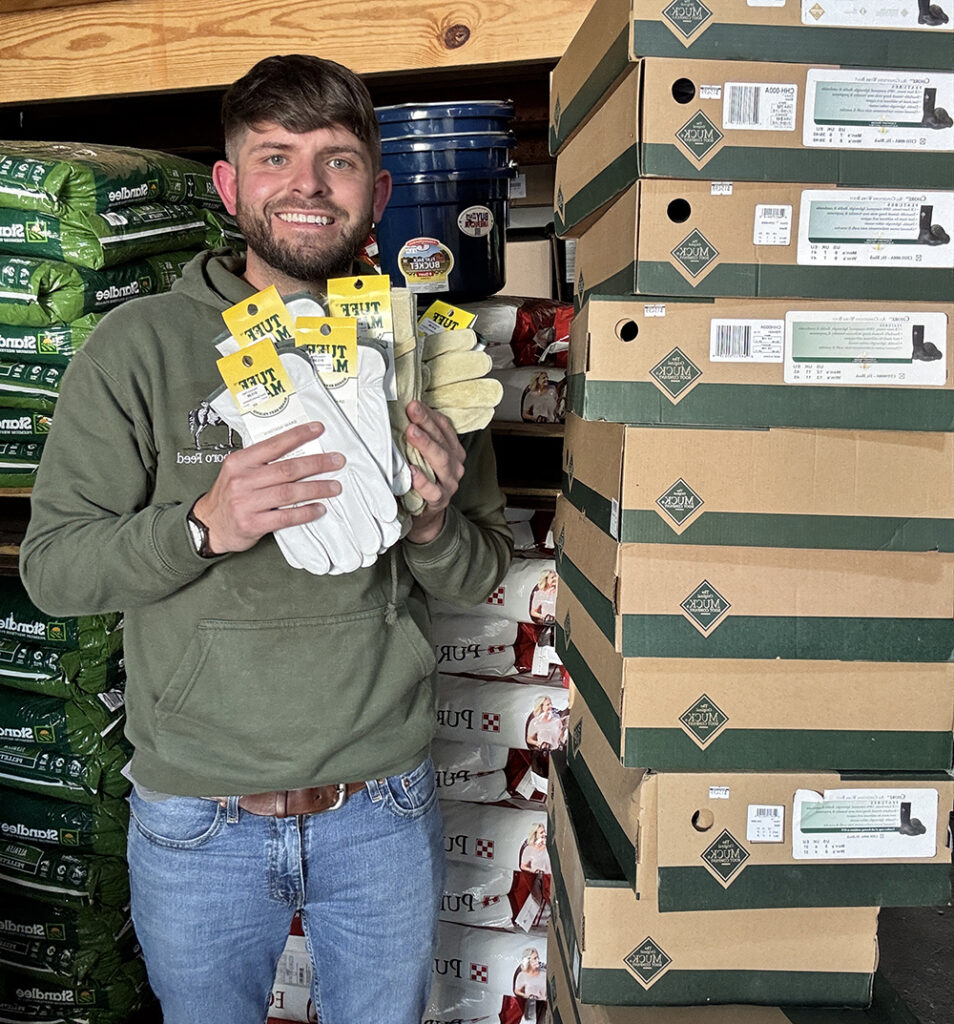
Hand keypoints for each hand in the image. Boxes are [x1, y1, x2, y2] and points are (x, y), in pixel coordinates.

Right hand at [192, 422, 344, 554]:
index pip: (273, 444)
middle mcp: (242, 480)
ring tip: (334, 486)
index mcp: (239, 462)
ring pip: (290, 492)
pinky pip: (286, 516)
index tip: (318, 430)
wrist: (209, 525)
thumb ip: (261, 462)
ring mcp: (247, 503)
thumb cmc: (228, 496)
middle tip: (337, 461)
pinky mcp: (253, 524)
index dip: (298, 436)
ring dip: (316, 488)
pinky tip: (319, 508)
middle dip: (317, 464)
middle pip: (287, 469)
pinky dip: (305, 512)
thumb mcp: (237, 472)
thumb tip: (298, 451)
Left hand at [403, 400, 465, 544]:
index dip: (429, 415)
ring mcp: (449, 483)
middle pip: (441, 441)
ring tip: (411, 433)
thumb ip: (418, 438)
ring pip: (440, 461)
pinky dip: (422, 481)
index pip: (444, 427)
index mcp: (453, 450)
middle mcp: (454, 464)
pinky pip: (433, 490)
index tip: (413, 403)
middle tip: (412, 410)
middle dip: (426, 424)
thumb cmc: (423, 479)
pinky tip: (411, 471)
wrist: (427, 514)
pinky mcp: (440, 500)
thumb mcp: (423, 456)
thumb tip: (402, 412)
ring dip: (425, 445)